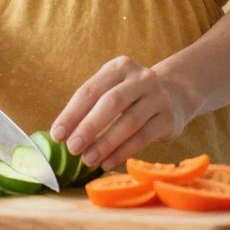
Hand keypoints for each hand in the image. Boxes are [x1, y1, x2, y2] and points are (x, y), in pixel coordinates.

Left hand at [51, 56, 197, 171]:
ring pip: (129, 122)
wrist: (172, 98)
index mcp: (120, 67)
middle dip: (89, 127)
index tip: (57, 135)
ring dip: (105, 143)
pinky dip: (122, 152)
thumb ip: (88, 110)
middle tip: (72, 148)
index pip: (90, 90)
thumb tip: (61, 136)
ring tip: (88, 160)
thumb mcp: (110, 92)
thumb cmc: (129, 99)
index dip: (71, 114)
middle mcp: (141, 77)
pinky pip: (143, 137)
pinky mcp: (168, 118)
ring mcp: (158, 97)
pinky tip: (107, 163)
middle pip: (111, 103)